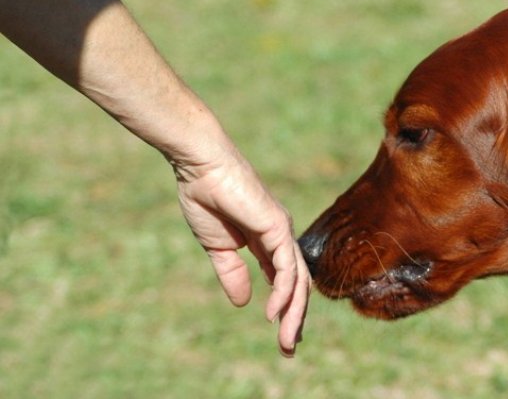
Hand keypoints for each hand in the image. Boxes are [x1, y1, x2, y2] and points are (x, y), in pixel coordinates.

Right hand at [173, 148, 309, 356]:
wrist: (201, 168)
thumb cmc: (206, 198)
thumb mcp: (217, 247)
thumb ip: (232, 273)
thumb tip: (244, 302)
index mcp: (267, 242)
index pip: (284, 280)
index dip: (285, 308)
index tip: (282, 335)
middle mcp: (280, 238)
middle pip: (298, 284)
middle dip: (294, 317)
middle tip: (289, 348)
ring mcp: (282, 231)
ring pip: (297, 279)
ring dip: (293, 312)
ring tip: (286, 340)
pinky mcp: (277, 226)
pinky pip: (286, 266)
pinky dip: (283, 290)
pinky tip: (276, 311)